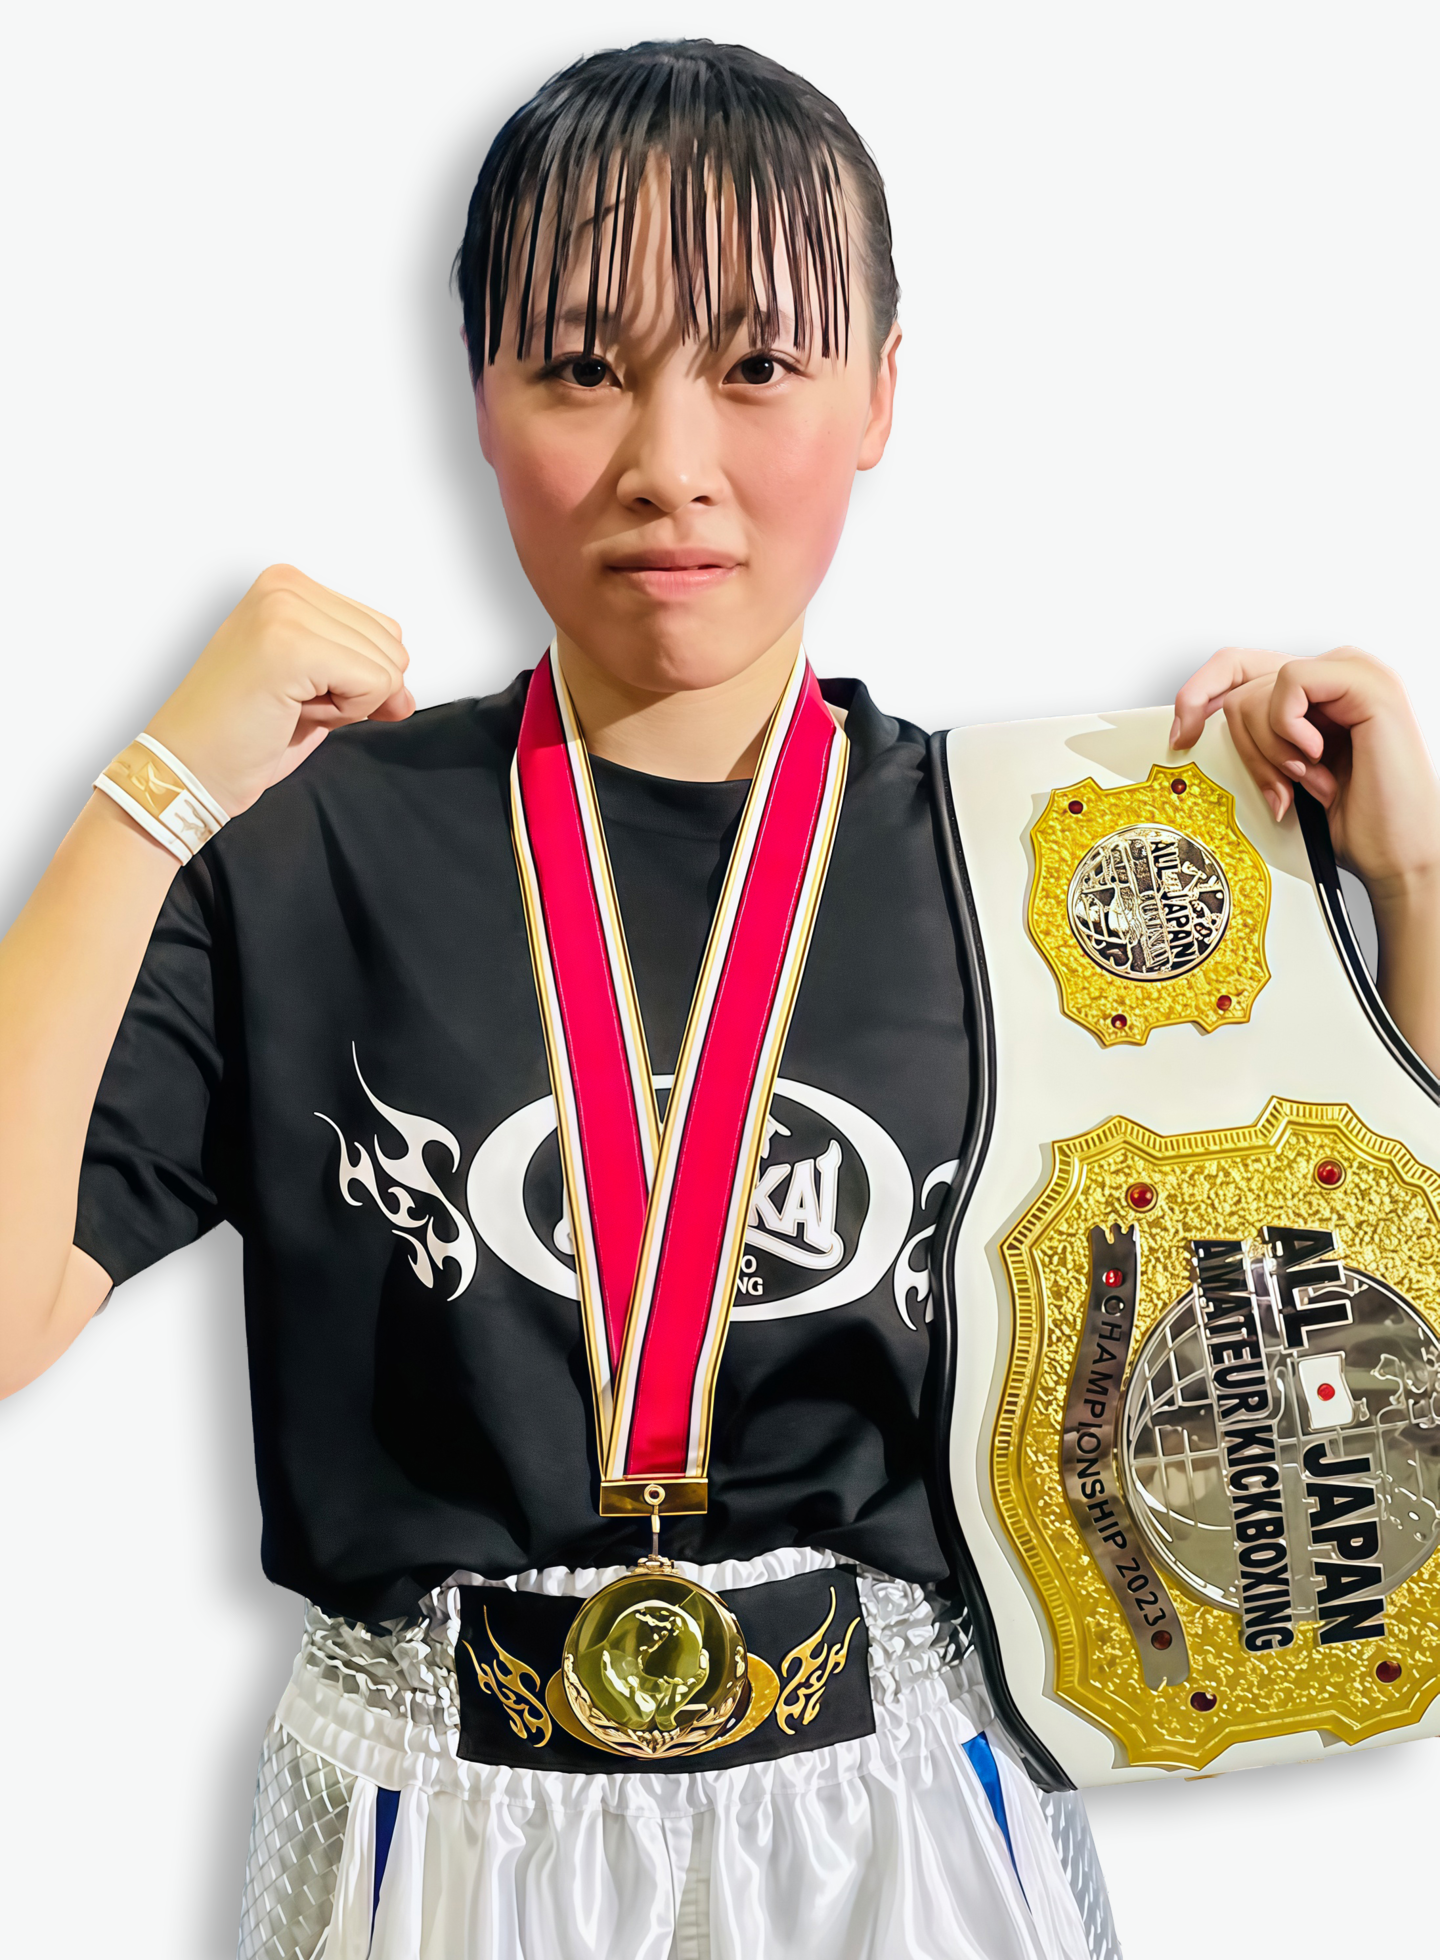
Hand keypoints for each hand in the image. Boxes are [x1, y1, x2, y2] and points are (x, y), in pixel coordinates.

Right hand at [144, 564, 413, 815]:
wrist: (187, 769)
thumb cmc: (238, 734)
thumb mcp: (316, 692)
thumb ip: (363, 676)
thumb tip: (407, 694)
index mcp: (288, 585)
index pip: (383, 630)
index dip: (358, 679)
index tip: (298, 691)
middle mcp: (285, 586)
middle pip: (391, 645)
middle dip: (355, 690)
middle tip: (291, 702)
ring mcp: (285, 611)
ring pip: (387, 666)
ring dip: (347, 703)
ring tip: (287, 706)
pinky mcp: (291, 645)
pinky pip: (375, 685)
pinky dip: (345, 714)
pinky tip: (291, 713)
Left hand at [1170, 646, 1439, 899]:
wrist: (1396, 854)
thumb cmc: (1351, 820)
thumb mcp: (1283, 771)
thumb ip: (1256, 737)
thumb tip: (1196, 727)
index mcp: (1318, 692)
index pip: (1238, 665)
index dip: (1198, 695)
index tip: (1183, 737)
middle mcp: (1336, 675)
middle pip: (1241, 685)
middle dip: (1248, 748)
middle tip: (1281, 788)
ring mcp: (1355, 673)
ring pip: (1260, 690)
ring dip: (1271, 750)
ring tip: (1308, 779)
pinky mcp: (1367, 684)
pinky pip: (1292, 683)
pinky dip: (1289, 729)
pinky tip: (1316, 757)